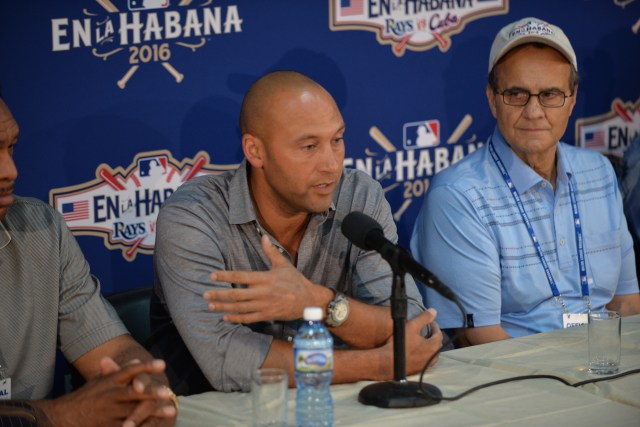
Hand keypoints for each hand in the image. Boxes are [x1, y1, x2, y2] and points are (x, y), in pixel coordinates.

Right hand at [44, 358, 175, 426]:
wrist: (62, 418)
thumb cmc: (85, 397)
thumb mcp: (99, 381)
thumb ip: (119, 371)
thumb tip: (137, 360)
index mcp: (109, 382)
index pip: (130, 371)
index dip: (146, 367)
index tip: (162, 364)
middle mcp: (110, 395)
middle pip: (135, 392)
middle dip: (152, 392)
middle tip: (168, 392)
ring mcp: (109, 413)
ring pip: (135, 411)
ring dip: (153, 412)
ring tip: (170, 411)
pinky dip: (142, 426)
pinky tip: (154, 426)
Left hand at [203, 234, 319, 322]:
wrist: (309, 300)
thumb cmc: (296, 280)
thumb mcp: (284, 264)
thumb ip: (271, 252)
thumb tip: (263, 236)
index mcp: (265, 278)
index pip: (240, 276)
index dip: (225, 276)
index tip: (212, 276)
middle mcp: (263, 293)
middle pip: (236, 294)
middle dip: (219, 294)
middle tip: (204, 293)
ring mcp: (264, 306)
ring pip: (239, 307)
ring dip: (223, 306)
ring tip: (210, 305)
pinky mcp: (267, 316)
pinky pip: (248, 318)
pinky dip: (235, 318)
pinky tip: (224, 317)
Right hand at [379, 309, 442, 377]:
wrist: (388, 362)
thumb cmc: (401, 344)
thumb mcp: (412, 327)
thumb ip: (423, 318)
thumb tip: (434, 311)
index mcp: (433, 346)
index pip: (439, 334)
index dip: (435, 327)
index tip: (430, 322)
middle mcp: (432, 357)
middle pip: (437, 345)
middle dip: (434, 337)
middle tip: (428, 331)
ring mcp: (426, 365)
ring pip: (433, 355)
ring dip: (430, 348)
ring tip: (424, 342)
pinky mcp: (419, 370)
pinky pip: (426, 361)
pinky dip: (425, 355)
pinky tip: (417, 353)